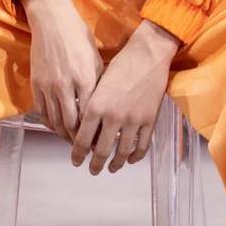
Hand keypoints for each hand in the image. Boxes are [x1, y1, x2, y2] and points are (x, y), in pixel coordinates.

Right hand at [19, 0, 102, 142]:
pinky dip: (49, 124)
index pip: (90, 117)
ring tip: (72, 141)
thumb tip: (104, 106)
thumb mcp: (96, 58)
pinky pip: (42, 112)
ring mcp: (49, 85)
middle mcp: (66, 85)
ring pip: (55, 121)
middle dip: (79, 141)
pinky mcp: (36, 83)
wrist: (52, 19)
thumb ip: (98, 83)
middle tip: (85, 149)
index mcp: (85, 78)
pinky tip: (56, 127)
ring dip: (63, 135)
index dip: (94, 134)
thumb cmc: (78, 35)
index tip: (99, 143)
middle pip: (71, 124)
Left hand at [71, 20, 179, 175]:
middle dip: (95, 164)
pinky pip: (141, 147)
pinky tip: (130, 159)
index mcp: (96, 105)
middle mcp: (113, 116)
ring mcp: (133, 120)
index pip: (82, 139)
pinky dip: (135, 157)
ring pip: (122, 153)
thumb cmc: (120, 63)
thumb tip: (86, 128)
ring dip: (115, 164)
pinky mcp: (149, 120)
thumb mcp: (98, 83)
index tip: (76, 160)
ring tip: (111, 168)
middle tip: (92, 170)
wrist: (147, 54)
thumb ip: (92, 105)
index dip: (78, 153)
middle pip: (101, 151)